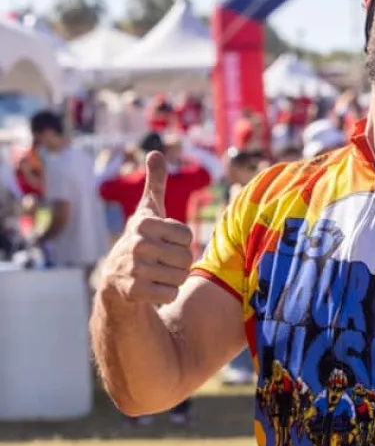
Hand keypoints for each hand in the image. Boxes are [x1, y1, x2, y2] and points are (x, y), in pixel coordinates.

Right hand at [100, 152, 194, 305]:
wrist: (115, 278)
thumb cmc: (141, 238)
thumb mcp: (148, 210)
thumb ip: (155, 183)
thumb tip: (155, 151)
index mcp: (144, 223)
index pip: (187, 235)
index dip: (182, 241)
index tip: (165, 241)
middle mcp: (136, 244)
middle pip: (187, 257)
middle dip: (181, 262)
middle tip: (163, 260)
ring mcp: (134, 269)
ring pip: (180, 276)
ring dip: (174, 278)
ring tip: (158, 273)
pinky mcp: (134, 291)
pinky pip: (171, 294)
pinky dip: (167, 294)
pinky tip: (153, 288)